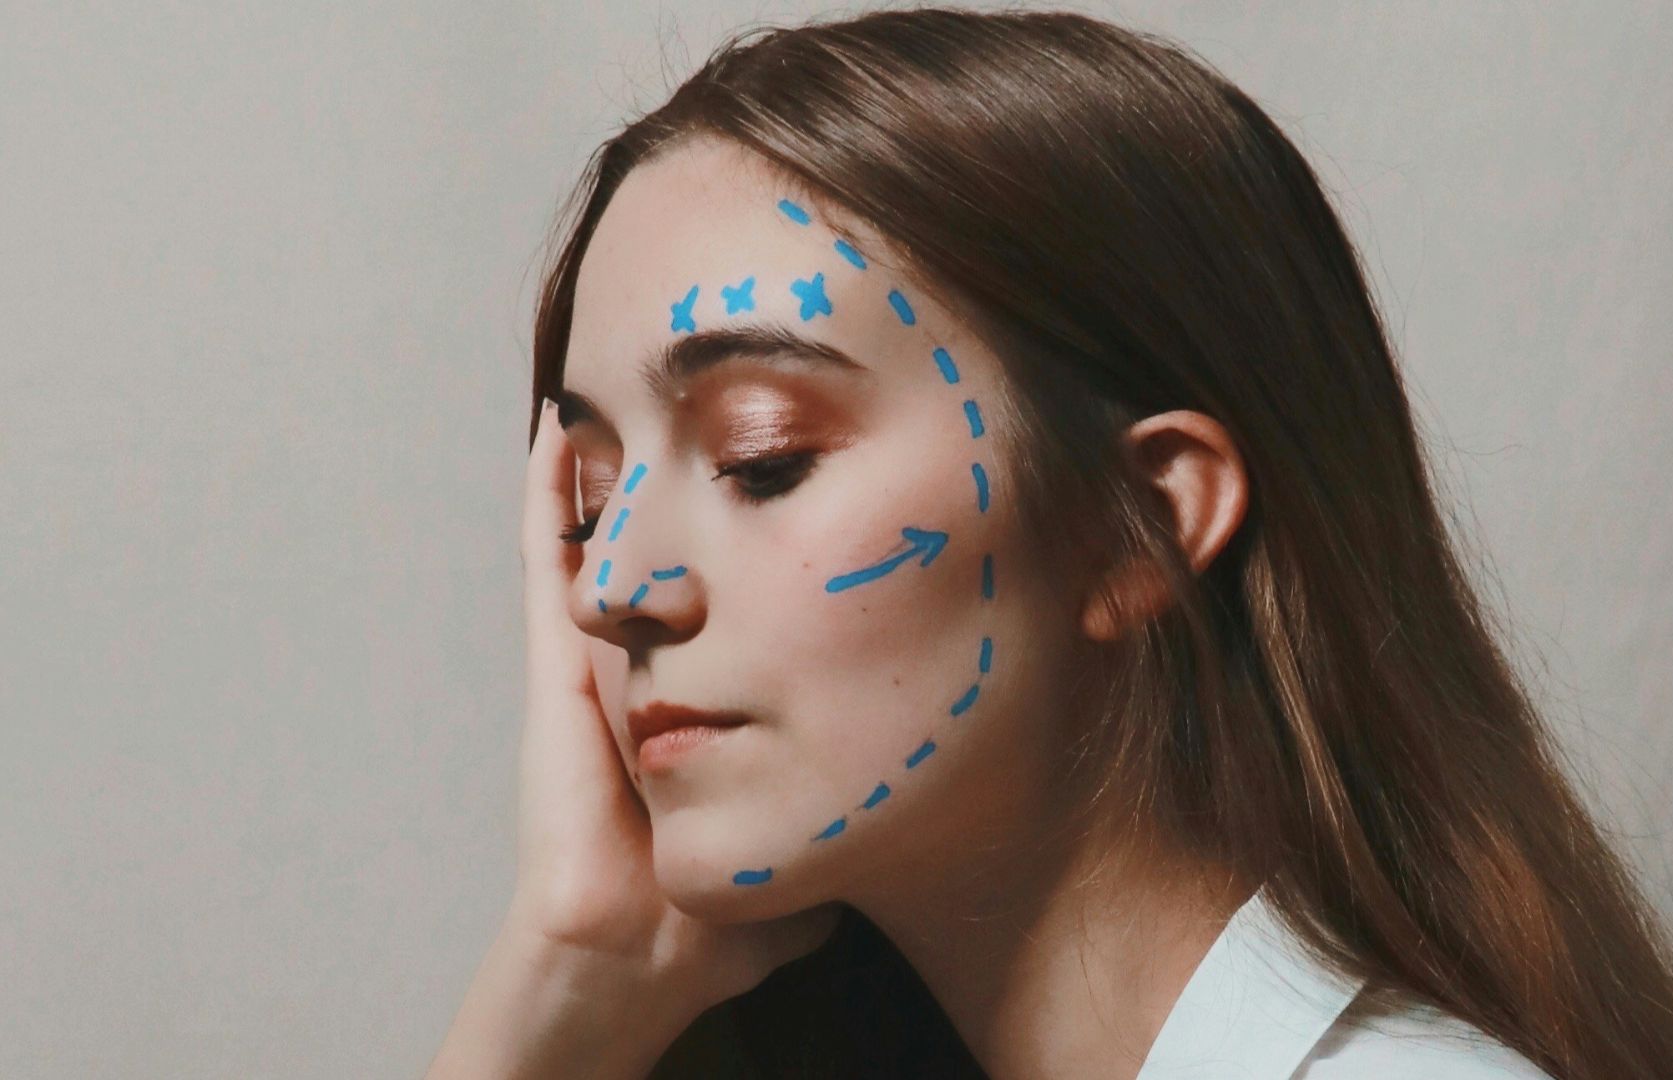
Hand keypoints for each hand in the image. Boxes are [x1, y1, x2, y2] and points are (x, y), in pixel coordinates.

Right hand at [513, 397, 842, 1007]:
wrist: (641, 953)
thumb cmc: (722, 918)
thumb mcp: (814, 839)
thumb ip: (858, 809)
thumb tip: (914, 797)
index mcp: (709, 693)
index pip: (735, 597)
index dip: (762, 538)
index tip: (804, 479)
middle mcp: (651, 666)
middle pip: (672, 546)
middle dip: (687, 476)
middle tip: (712, 395)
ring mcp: (598, 659)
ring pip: (607, 537)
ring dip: (613, 465)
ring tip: (629, 383)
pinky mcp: (555, 664)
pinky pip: (547, 559)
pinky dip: (546, 493)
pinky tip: (555, 427)